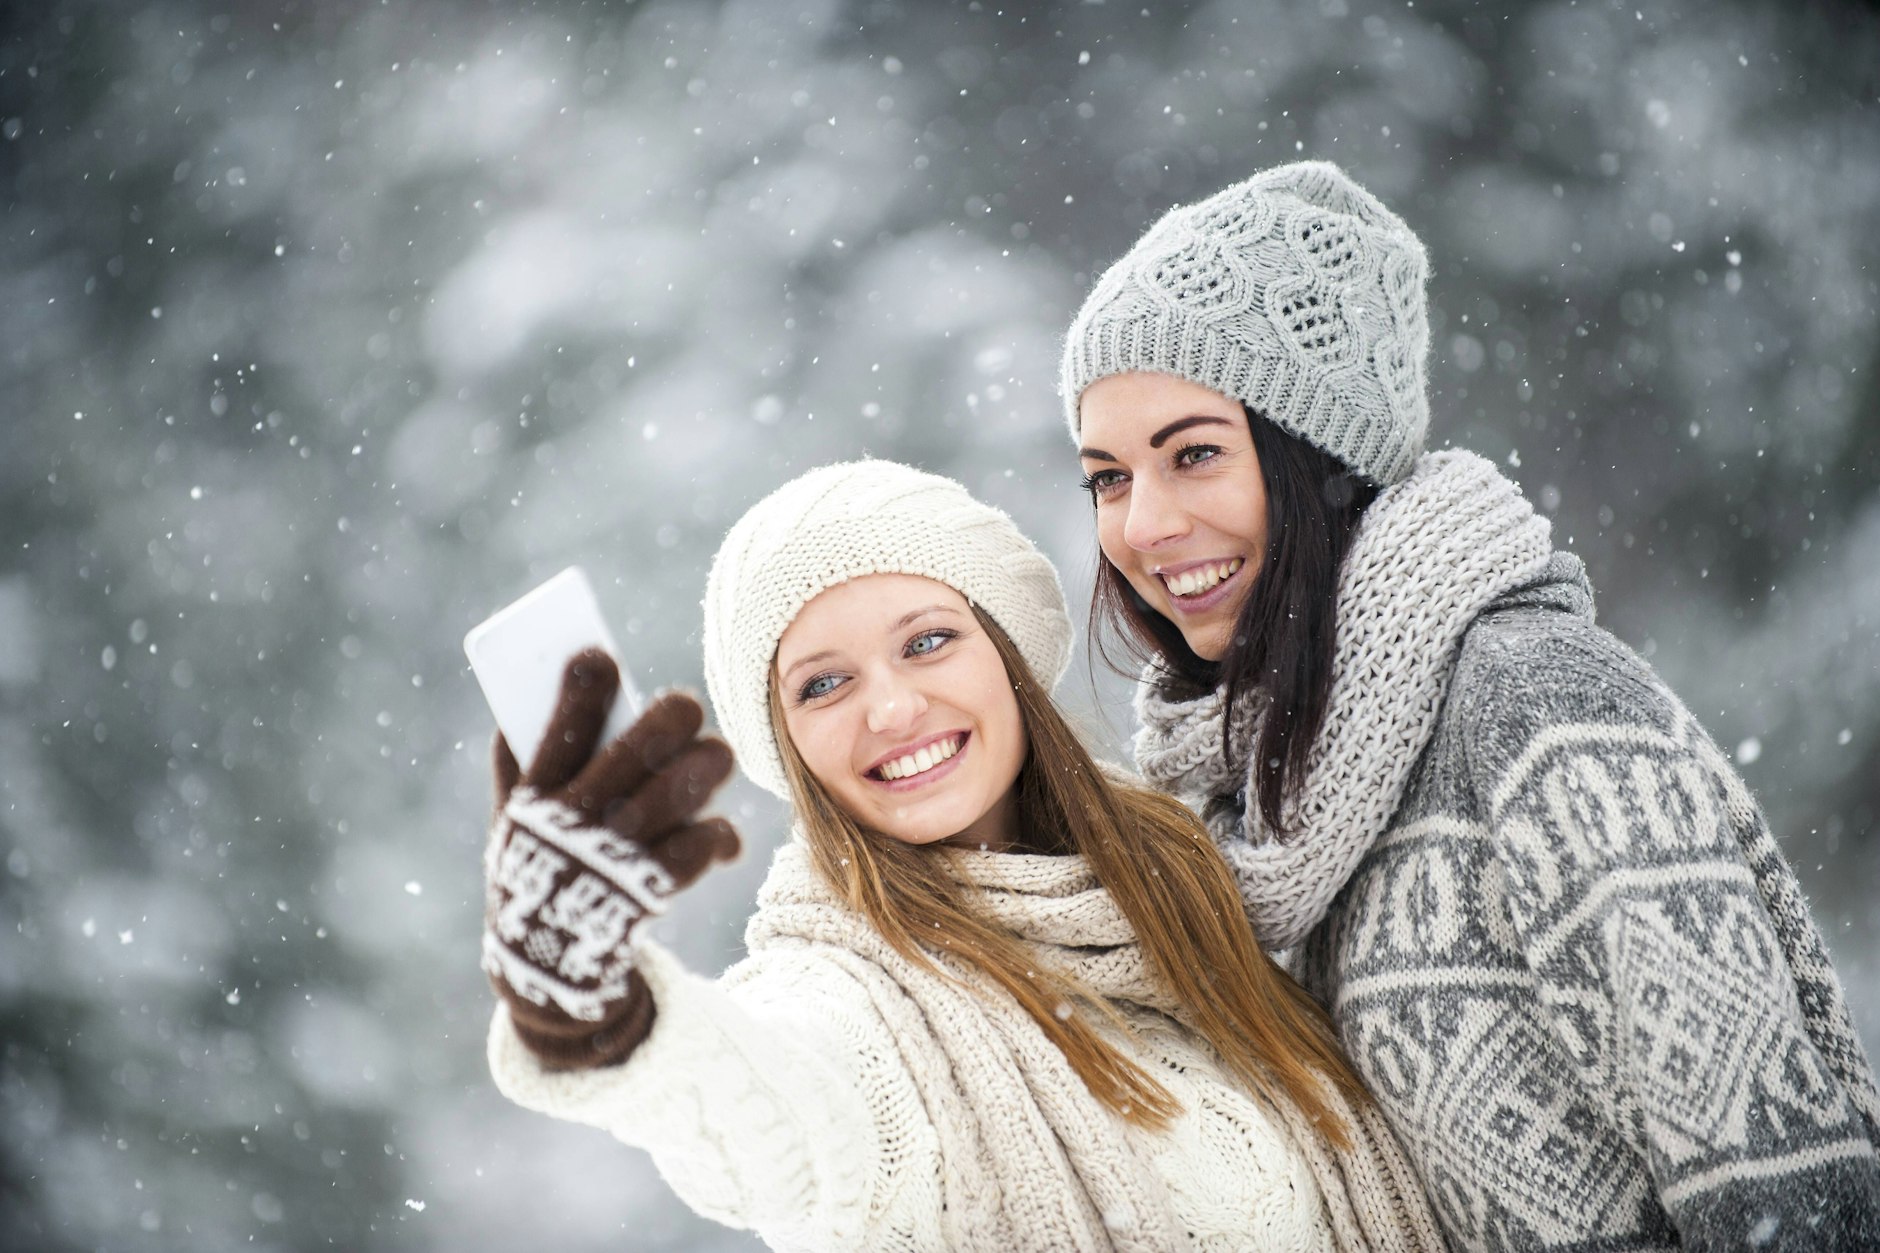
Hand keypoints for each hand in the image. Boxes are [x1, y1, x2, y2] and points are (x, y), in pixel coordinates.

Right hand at [482, 649, 739, 1068]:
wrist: (550, 974)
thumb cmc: (537, 871)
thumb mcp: (512, 822)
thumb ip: (518, 761)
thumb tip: (535, 692)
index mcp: (533, 798)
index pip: (561, 725)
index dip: (584, 685)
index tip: (600, 657)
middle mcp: (574, 823)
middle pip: (644, 743)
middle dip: (675, 716)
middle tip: (685, 712)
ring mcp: (617, 855)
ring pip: (686, 783)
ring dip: (709, 766)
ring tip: (714, 761)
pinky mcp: (654, 889)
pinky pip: (707, 838)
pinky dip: (718, 832)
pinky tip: (713, 831)